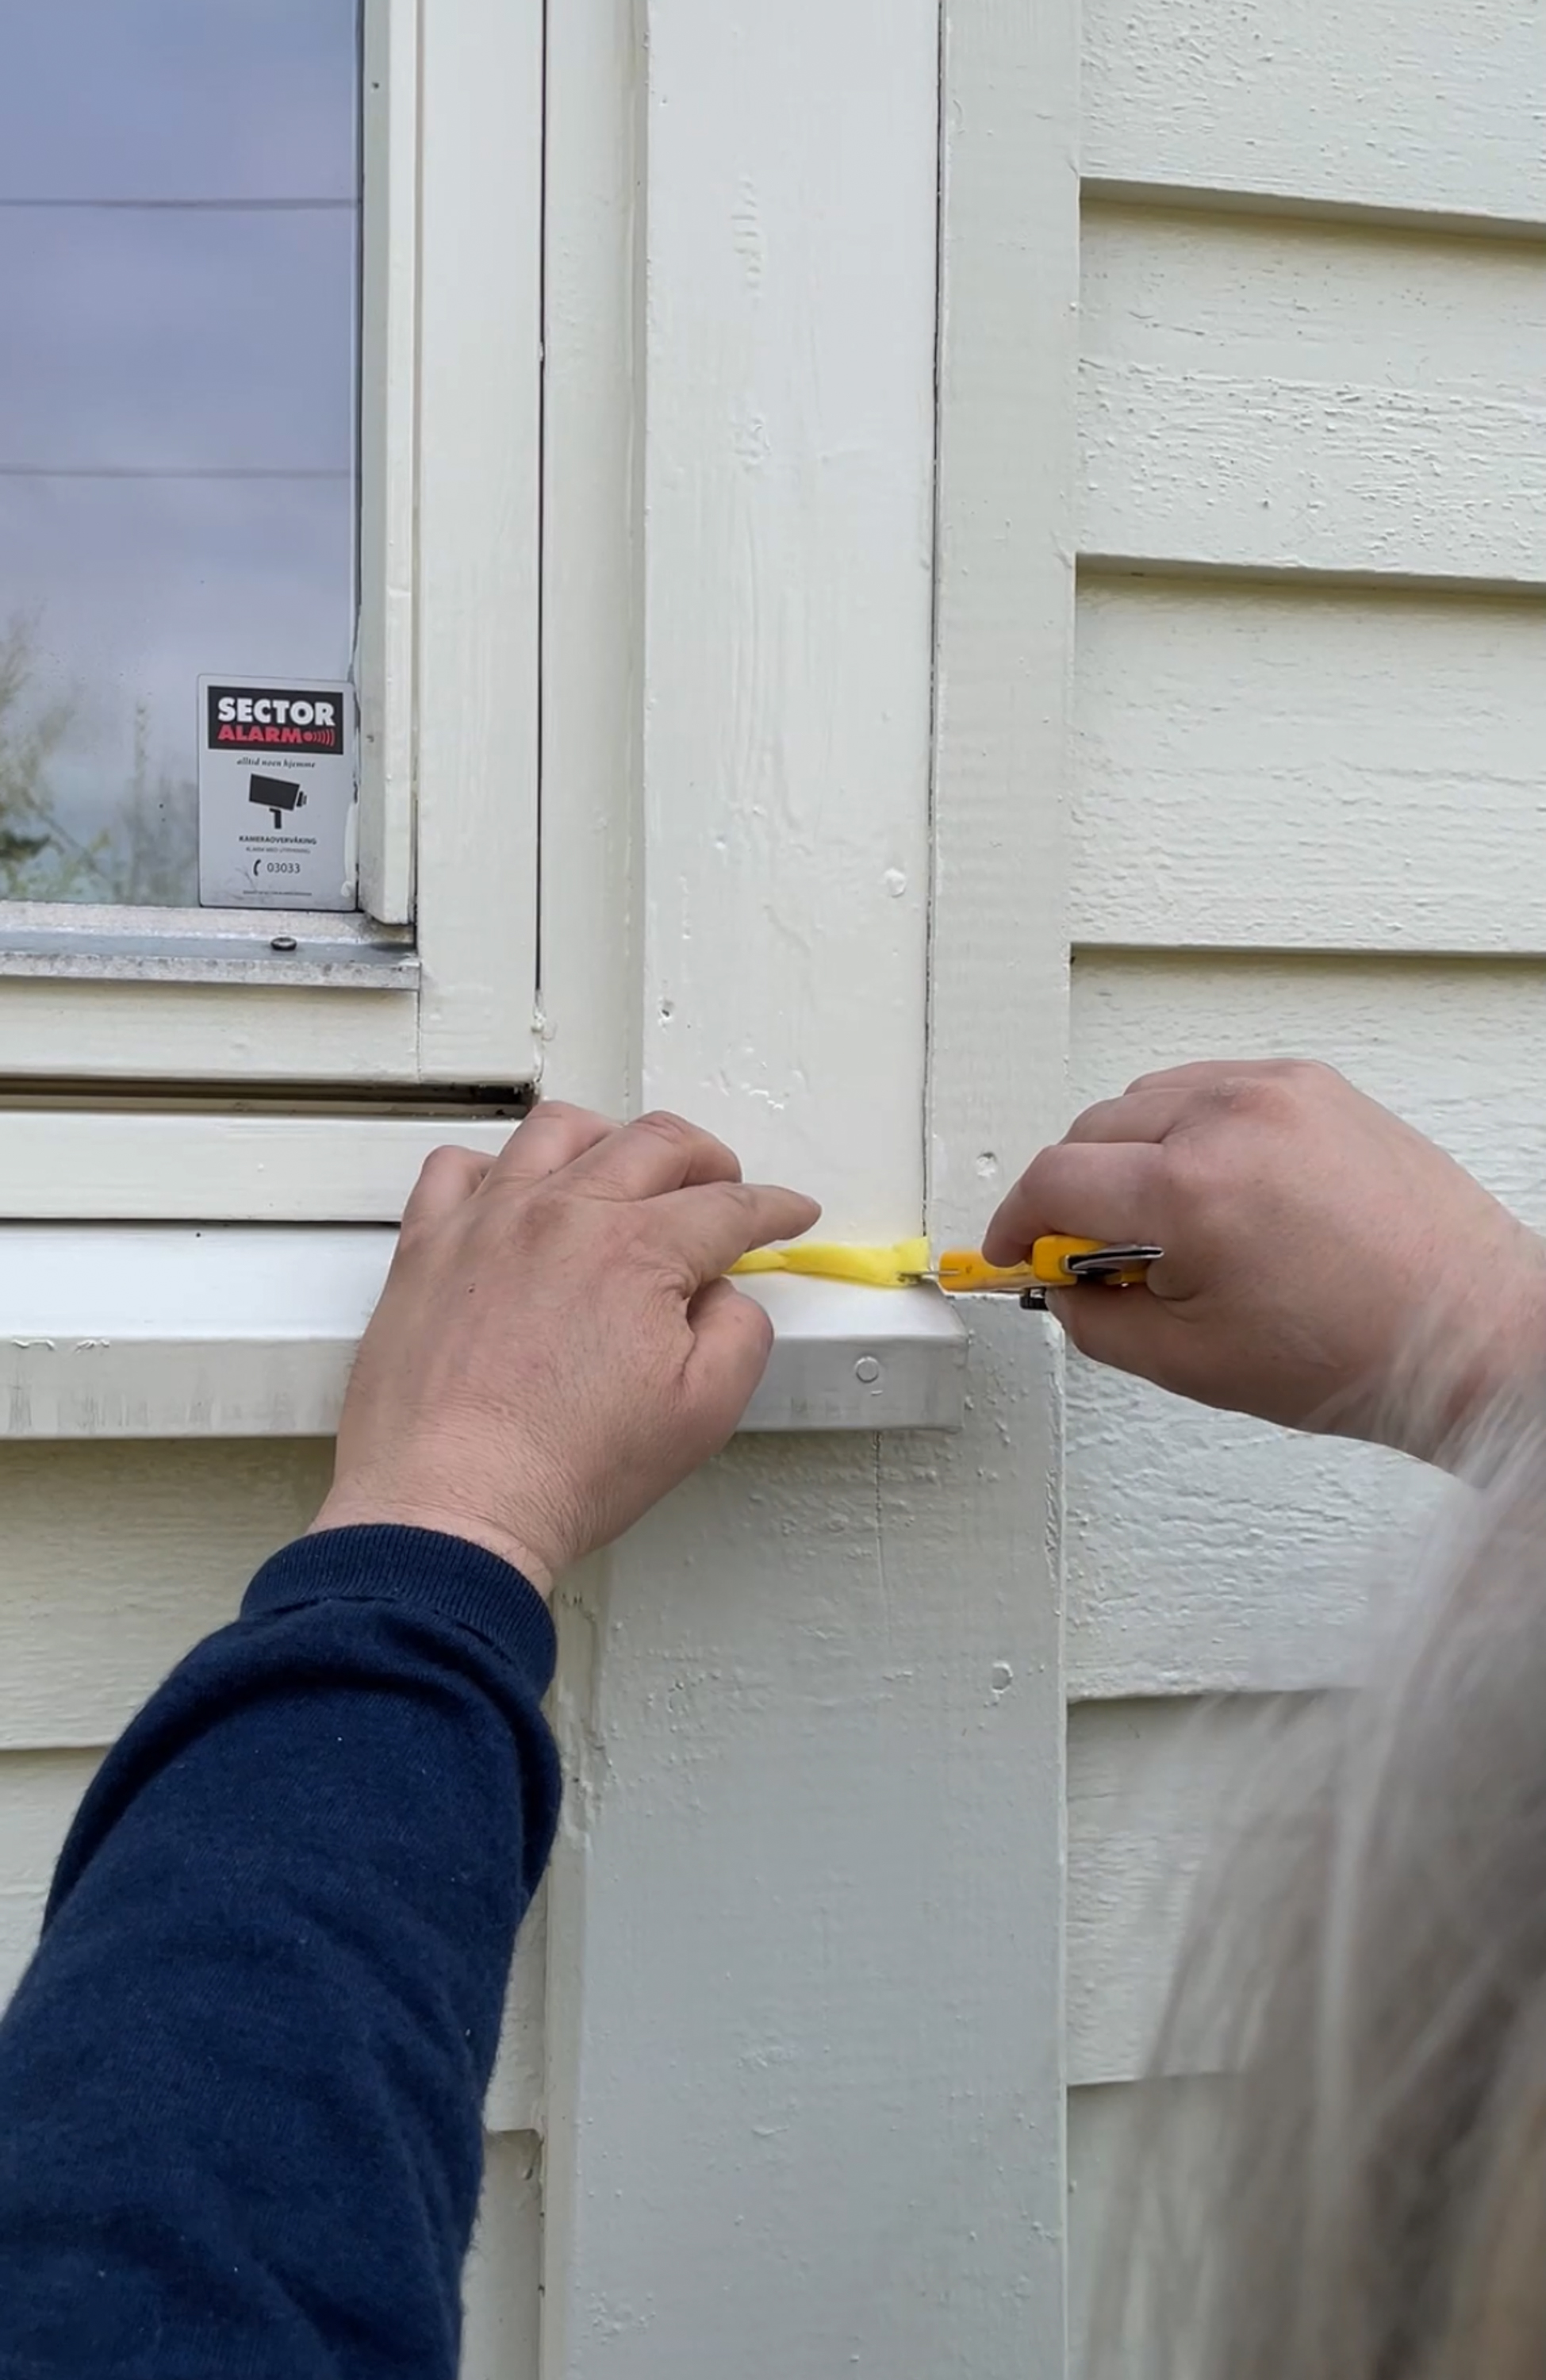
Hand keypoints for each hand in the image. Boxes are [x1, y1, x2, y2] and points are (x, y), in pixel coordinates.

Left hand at [311, 1105, 819, 1590]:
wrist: (451, 1505)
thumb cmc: (563, 1470)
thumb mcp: (702, 1414)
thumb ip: (740, 1334)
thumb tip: (724, 1296)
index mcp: (637, 1249)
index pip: (729, 1205)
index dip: (773, 1208)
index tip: (787, 1214)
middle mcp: (562, 1214)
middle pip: (655, 1142)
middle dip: (707, 1157)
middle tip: (722, 1185)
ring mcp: (488, 1222)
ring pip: (559, 1130)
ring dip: (611, 1139)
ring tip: (626, 1168)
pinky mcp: (427, 1247)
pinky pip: (458, 1168)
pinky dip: (498, 1167)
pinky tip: (516, 1194)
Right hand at [983, 1059, 1545, 1459]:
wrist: (1471, 1332)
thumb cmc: (1359, 1351)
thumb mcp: (1192, 1366)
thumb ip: (1096, 1321)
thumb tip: (1059, 1286)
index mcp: (1190, 1191)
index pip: (1053, 1180)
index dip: (1015, 1223)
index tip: (1014, 1250)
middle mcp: (1230, 1119)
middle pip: (1092, 1130)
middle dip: (1075, 1193)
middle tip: (1098, 1259)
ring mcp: (1276, 1091)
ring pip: (1147, 1099)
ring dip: (1130, 1156)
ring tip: (1170, 1229)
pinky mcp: (1313, 1084)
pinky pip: (1211, 1087)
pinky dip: (1189, 1131)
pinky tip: (1216, 1191)